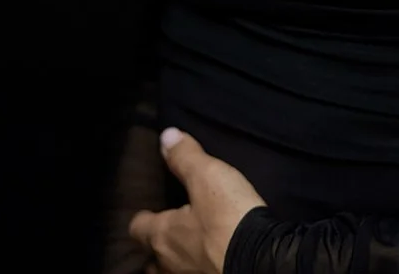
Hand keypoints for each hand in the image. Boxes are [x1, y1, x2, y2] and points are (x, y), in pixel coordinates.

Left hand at [129, 128, 267, 273]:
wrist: (261, 259)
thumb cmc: (229, 217)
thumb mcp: (208, 176)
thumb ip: (185, 157)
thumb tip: (166, 137)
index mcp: (164, 235)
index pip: (138, 228)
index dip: (142, 218)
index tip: (148, 211)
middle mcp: (170, 262)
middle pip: (150, 259)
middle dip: (156, 248)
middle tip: (167, 234)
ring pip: (170, 272)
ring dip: (173, 262)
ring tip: (186, 250)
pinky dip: (195, 268)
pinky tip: (208, 258)